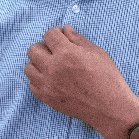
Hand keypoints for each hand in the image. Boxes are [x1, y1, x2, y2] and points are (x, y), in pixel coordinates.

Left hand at [24, 25, 138, 138]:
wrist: (110, 109)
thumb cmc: (107, 78)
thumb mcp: (97, 53)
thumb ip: (78, 39)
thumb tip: (65, 29)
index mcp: (67, 53)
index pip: (49, 34)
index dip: (56, 33)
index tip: (63, 37)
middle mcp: (53, 68)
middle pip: (33, 49)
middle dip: (44, 46)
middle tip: (56, 51)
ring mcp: (48, 85)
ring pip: (28, 67)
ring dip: (38, 63)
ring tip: (52, 65)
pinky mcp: (47, 98)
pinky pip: (32, 84)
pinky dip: (39, 79)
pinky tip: (52, 79)